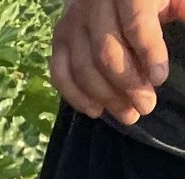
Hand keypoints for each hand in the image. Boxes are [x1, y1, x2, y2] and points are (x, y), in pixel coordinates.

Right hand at [50, 0, 173, 121]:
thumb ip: (181, 9)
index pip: (135, 23)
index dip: (148, 53)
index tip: (159, 78)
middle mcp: (93, 2)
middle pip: (106, 52)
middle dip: (128, 85)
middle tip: (146, 106)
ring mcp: (72, 22)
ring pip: (84, 68)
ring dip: (106, 98)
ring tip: (128, 114)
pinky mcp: (58, 38)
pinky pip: (61, 74)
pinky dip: (77, 97)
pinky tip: (97, 110)